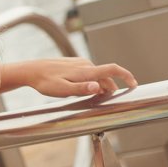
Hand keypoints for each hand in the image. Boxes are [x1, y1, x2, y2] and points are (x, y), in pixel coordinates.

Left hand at [2, 58, 137, 97]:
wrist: (33, 71)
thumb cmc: (46, 82)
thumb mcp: (63, 90)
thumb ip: (81, 89)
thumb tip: (98, 87)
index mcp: (86, 72)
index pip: (112, 70)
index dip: (126, 76)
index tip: (134, 84)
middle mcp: (86, 65)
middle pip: (107, 76)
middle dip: (113, 88)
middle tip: (113, 102)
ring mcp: (81, 64)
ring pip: (98, 76)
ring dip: (103, 87)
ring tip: (100, 100)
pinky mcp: (75, 65)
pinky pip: (90, 74)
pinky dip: (95, 82)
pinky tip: (89, 91)